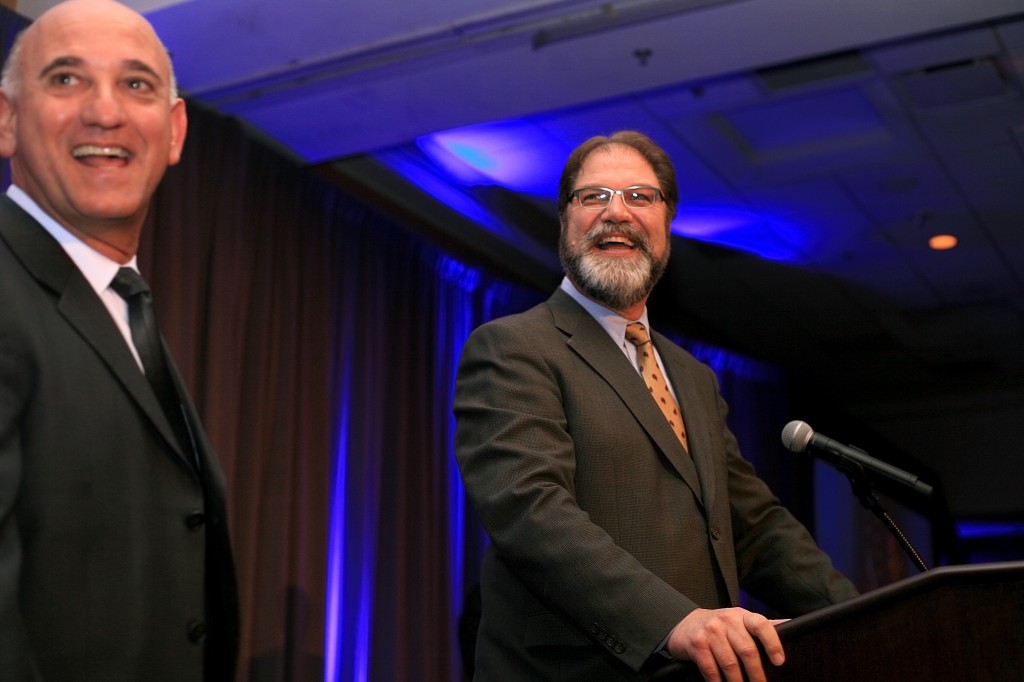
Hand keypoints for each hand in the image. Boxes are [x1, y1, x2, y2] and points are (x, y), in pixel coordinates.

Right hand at [666, 607, 785, 681]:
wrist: (686, 624)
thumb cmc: (720, 627)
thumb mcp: (740, 622)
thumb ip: (763, 627)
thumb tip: (791, 628)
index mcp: (742, 616)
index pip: (761, 625)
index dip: (772, 643)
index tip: (779, 661)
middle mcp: (727, 620)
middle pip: (747, 650)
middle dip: (757, 674)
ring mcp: (710, 631)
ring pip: (730, 663)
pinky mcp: (697, 644)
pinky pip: (711, 669)